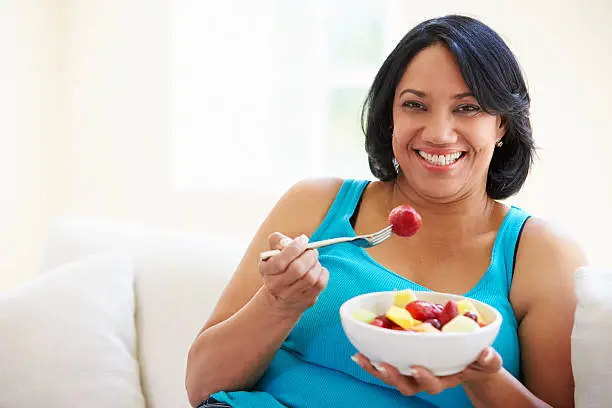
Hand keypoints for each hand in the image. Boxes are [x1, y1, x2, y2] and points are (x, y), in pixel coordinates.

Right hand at [259, 232, 328, 314]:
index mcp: (266, 271)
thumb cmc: (279, 267)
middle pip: (298, 269)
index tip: (303, 240)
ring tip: (313, 260)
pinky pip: (320, 284)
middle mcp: (276, 286)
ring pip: (311, 277)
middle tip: (312, 250)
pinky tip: (316, 270)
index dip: (294, 248)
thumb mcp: (273, 253)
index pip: (280, 262)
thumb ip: (278, 241)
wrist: (280, 297)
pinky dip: (322, 272)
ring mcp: (292, 295)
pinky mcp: (306, 300)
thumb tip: (289, 242)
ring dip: (316, 264)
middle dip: (309, 255)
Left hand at [352, 347, 502, 395]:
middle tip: (382, 365)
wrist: (470, 361)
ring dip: (375, 369)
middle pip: (407, 385)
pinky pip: (386, 364)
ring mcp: (413, 371)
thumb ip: (489, 360)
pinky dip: (372, 359)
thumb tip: (486, 354)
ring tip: (361, 358)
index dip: (424, 378)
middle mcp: (426, 378)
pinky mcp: (404, 361)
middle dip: (393, 377)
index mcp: (446, 378)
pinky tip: (359, 351)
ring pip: (392, 376)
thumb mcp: (488, 361)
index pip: (434, 384)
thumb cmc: (479, 361)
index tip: (416, 367)